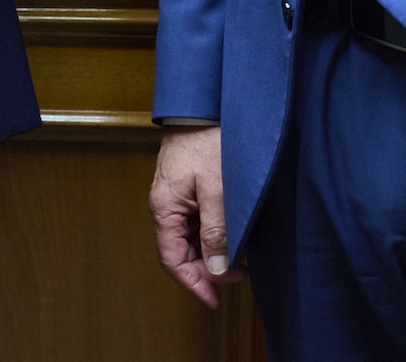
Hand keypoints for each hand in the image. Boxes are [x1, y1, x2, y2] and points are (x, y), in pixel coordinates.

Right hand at [150, 124, 240, 309]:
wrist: (204, 105)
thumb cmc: (208, 141)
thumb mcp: (216, 189)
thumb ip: (216, 231)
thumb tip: (214, 269)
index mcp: (165, 207)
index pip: (172, 259)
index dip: (193, 283)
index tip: (214, 300)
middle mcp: (165, 205)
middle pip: (180, 251)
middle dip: (206, 270)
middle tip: (237, 276)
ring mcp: (175, 197)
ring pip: (189, 238)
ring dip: (211, 253)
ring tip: (240, 259)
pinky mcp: (187, 188)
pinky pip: (195, 222)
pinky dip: (212, 236)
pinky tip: (231, 237)